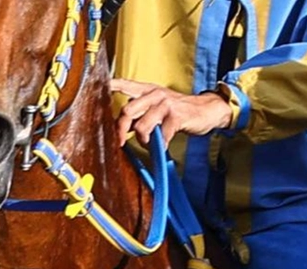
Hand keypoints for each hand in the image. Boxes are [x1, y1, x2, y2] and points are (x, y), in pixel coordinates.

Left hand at [110, 79, 234, 144]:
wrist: (207, 110)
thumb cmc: (179, 110)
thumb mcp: (158, 105)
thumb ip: (141, 112)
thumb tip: (122, 128)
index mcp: (148, 90)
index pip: (125, 84)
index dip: (111, 86)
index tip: (99, 87)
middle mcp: (154, 94)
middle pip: (127, 110)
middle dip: (121, 130)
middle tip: (121, 141)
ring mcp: (165, 104)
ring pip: (142, 126)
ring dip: (142, 140)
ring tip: (149, 143)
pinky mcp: (176, 117)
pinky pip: (161, 135)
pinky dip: (159, 145)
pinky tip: (162, 146)